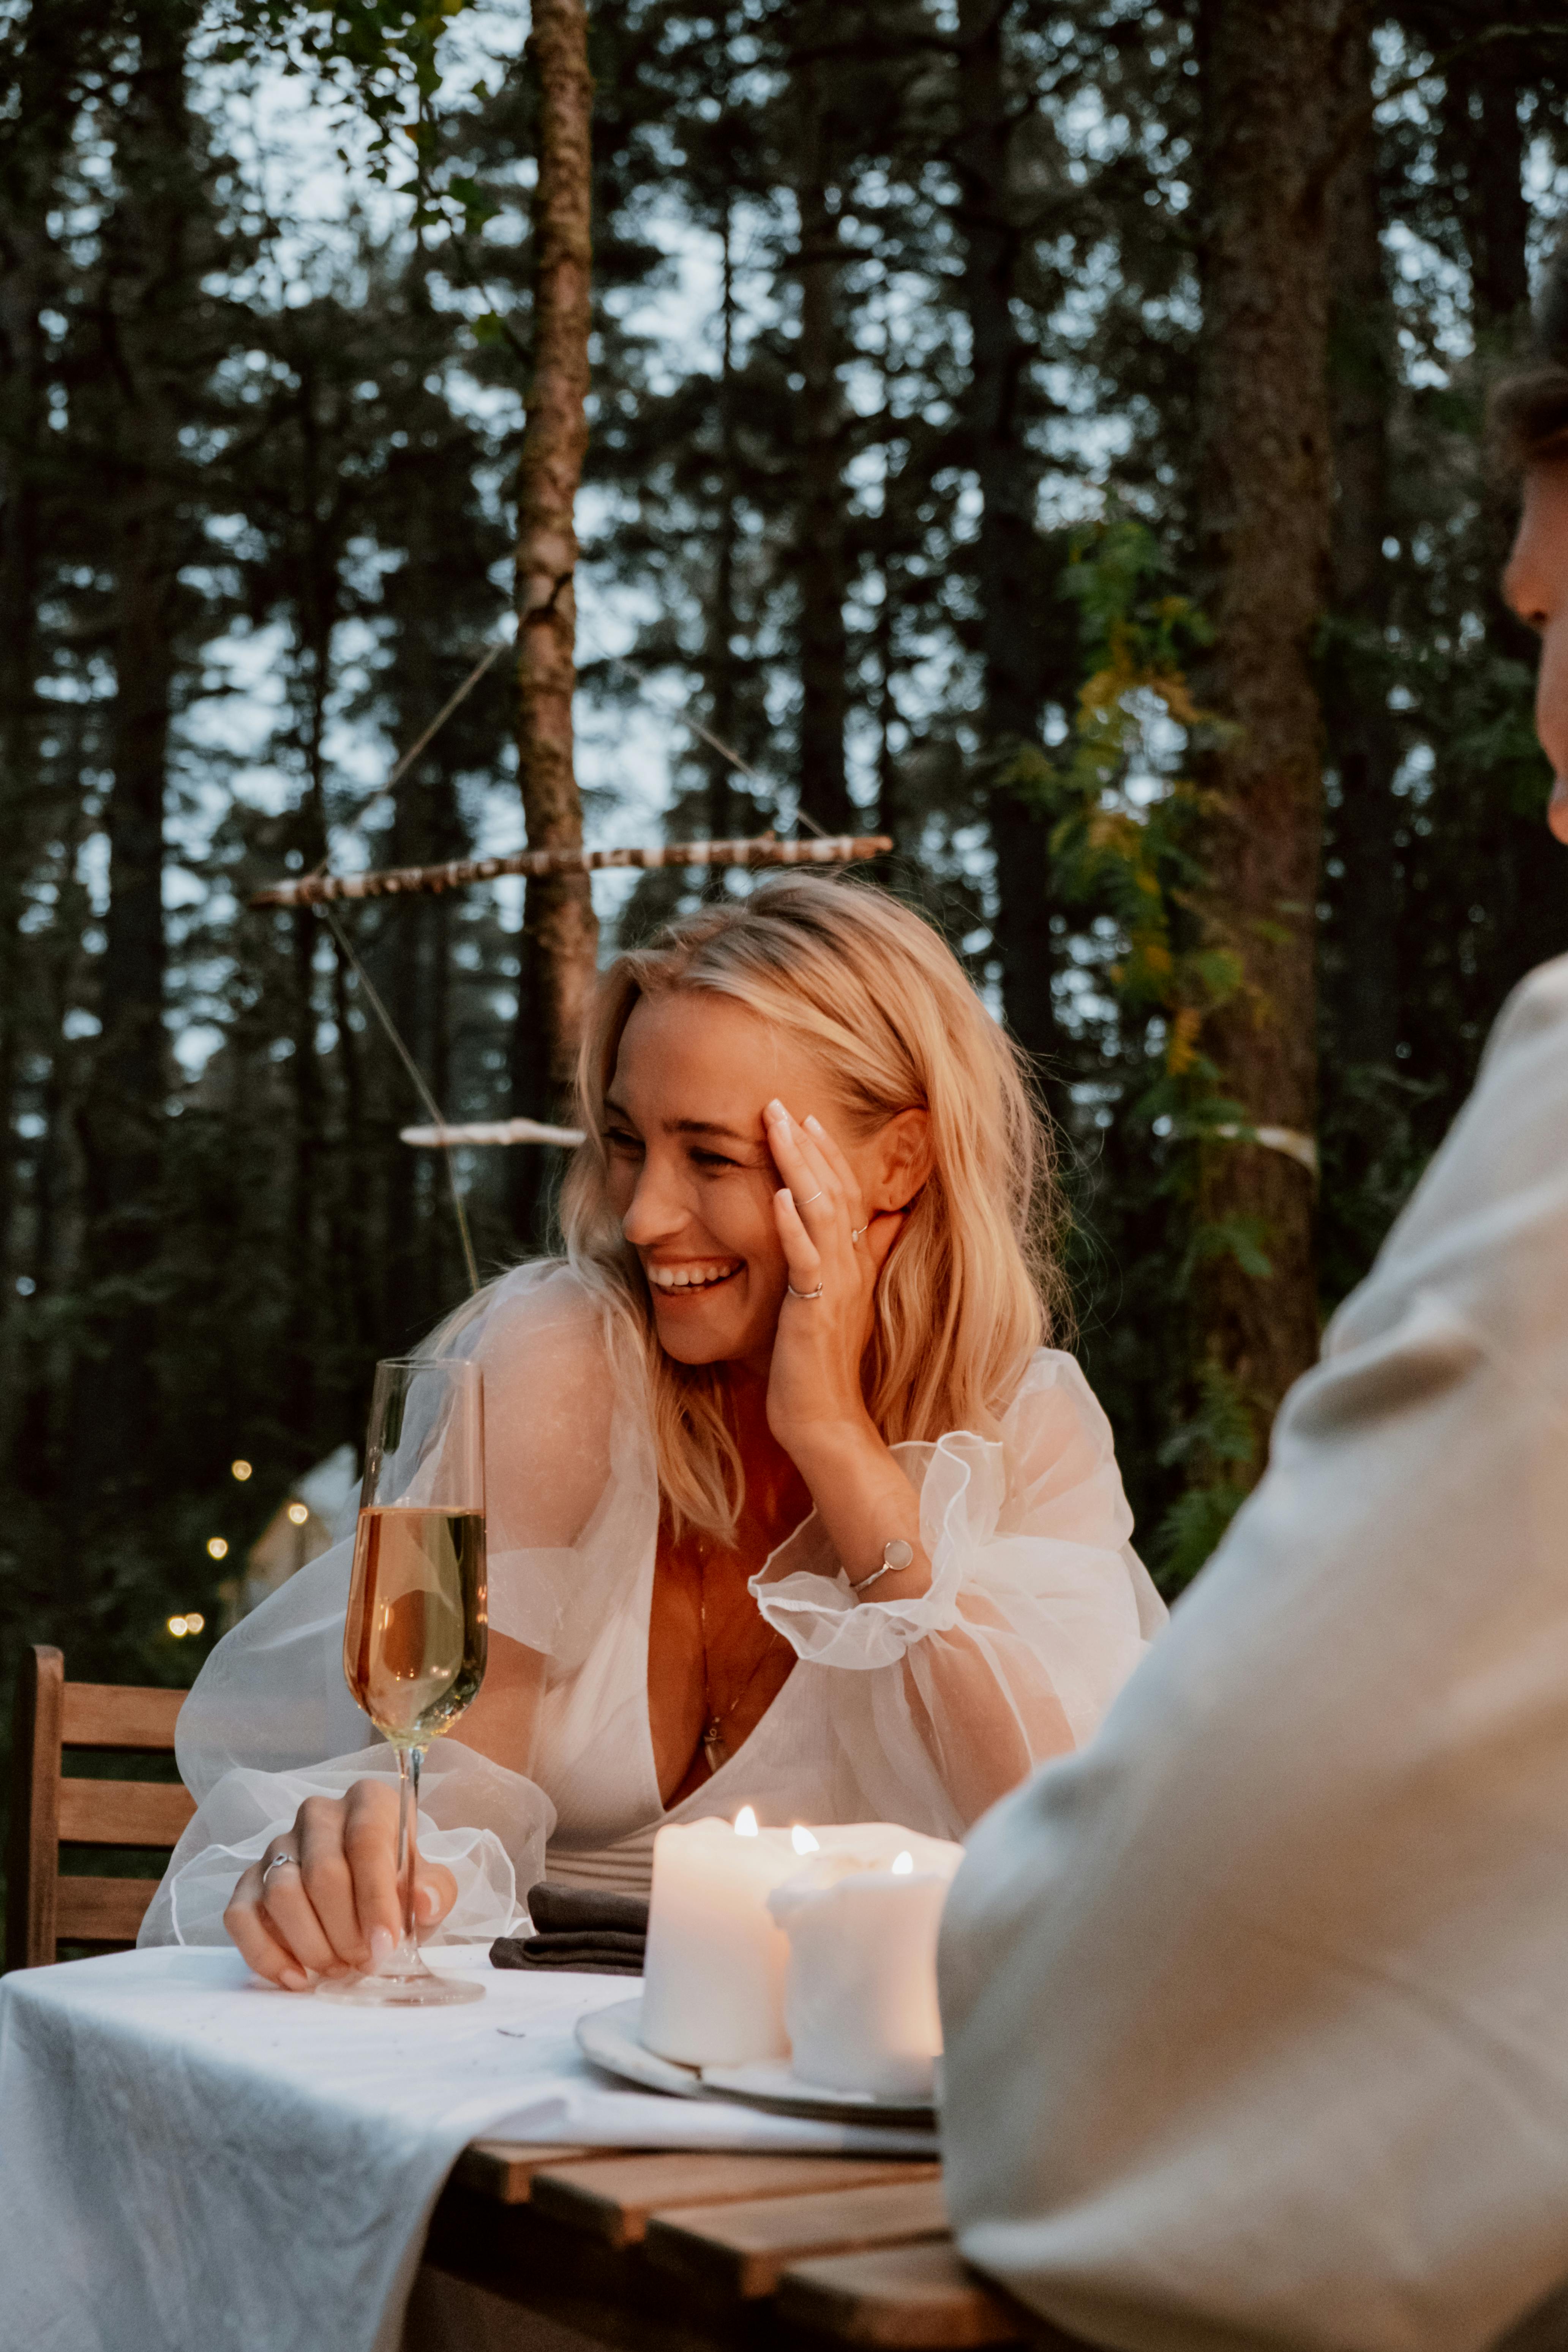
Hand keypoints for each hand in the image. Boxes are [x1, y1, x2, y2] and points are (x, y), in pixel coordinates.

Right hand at [223, 1779, 457, 1991]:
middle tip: (363, 1963)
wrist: (364, 1887)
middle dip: (345, 1930)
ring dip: (311, 1944)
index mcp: (368, 1802)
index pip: (366, 1842)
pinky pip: (241, 1916)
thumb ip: (434, 1890)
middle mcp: (318, 1815)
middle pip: (322, 1873)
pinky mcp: (249, 1880)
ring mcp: (278, 1846)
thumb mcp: (427, 1882)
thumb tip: (425, 1902)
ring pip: (281, 1895)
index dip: (376, 1898)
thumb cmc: (398, 1882)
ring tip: (337, 1969)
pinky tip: (296, 1977)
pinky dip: (266, 1955)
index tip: (385, 1944)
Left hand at [762, 1099, 902, 1468]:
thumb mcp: (840, 1308)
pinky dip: (792, 1225)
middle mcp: (849, 1270)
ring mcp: (834, 1289)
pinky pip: (805, 1261)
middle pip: (835, 1192)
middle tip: (782, 1104)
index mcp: (853, 1266)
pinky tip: (779, 1194)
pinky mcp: (815, 1312)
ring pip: (821, 1214)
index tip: (806, 1119)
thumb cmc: (822, 1370)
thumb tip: (881, 1226)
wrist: (827, 1424)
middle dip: (808, 1146)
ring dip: (799, 1166)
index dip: (826, 1156)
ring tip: (777, 1127)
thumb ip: (859, 1264)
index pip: (844, 1197)